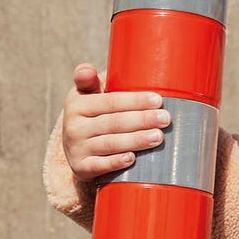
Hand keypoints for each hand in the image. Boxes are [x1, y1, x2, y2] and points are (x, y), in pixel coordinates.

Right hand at [61, 63, 171, 180]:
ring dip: (135, 140)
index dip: (135, 101)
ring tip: (158, 137)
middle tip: (165, 119)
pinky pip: (99, 166)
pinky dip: (115, 162)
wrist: (75, 147)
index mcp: (77, 103)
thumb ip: (90, 78)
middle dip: (142, 120)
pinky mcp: (80, 168)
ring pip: (110, 143)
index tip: (158, 100)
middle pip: (113, 123)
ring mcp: (76, 148)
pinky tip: (131, 158)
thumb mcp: (88, 94)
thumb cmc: (93, 114)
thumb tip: (88, 70)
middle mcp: (73, 126)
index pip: (110, 101)